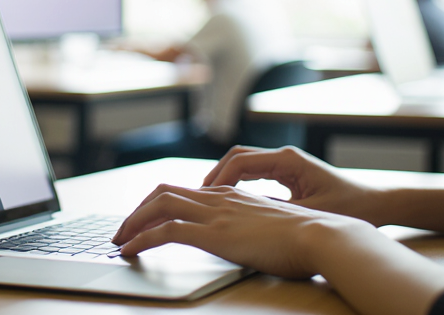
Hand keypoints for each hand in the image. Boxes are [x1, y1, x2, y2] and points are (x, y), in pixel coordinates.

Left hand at [110, 183, 370, 278]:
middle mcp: (221, 198)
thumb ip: (256, 230)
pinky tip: (128, 251)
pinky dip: (140, 238)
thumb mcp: (276, 230)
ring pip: (158, 205)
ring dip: (132, 222)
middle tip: (123, 230)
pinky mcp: (215, 233)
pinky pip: (165, 230)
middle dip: (138, 210)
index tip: (147, 220)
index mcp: (235, 196)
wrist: (325, 236)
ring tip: (118, 240)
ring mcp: (216, 213)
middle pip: (165, 191)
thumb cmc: (310, 240)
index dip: (161, 203)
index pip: (187, 191)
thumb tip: (251, 244)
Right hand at [202, 146, 385, 224]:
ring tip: (207, 199)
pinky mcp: (289, 174)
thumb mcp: (310, 213)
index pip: (241, 160)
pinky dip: (238, 183)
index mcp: (288, 159)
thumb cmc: (350, 207)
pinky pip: (255, 173)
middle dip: (215, 175)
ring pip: (244, 164)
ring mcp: (286, 163)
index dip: (218, 178)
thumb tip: (243, 214)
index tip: (204, 196)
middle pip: (237, 157)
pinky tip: (231, 202)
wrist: (377, 205)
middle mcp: (285, 156)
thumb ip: (276, 211)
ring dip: (225, 178)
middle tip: (197, 196)